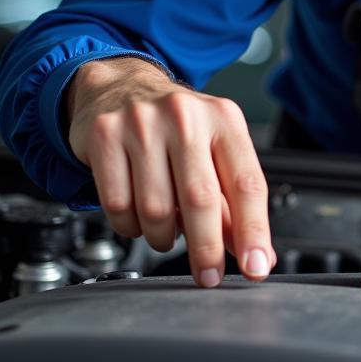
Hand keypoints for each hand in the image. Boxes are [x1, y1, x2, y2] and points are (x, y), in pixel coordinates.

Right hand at [66, 57, 274, 287]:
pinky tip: (138, 217)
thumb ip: (233, 201)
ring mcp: (142, 124)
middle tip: (208, 275)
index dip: (254, 230)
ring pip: (155, 208)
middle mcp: (186, 116)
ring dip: (163, 237)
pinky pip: (118, 205)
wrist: (119, 86)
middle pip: (201, 199)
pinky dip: (130, 226)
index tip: (255, 265)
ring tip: (167, 232)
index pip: (247, 183)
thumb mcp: (214, 150)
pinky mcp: (105, 136)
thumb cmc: (176, 125)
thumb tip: (255, 252)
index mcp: (224, 120)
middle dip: (206, 249)